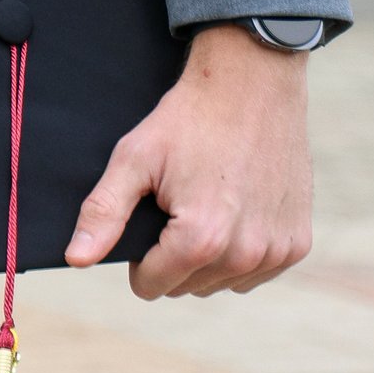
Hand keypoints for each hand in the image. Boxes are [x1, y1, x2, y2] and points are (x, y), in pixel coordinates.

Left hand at [65, 24, 311, 298]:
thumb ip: (103, 212)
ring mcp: (277, 251)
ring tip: (209, 203)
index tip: (151, 214)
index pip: (151, 285)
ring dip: (209, 258)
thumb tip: (75, 259)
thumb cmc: (189, 120)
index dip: (140, 255)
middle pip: (186, 287)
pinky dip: (242, 252)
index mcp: (201, 238)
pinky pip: (256, 273)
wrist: (252, 84)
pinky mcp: (298, 244)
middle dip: (174, 255)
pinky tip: (237, 210)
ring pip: (221, 284)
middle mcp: (245, 253)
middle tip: (180, 202)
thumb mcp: (135, 158)